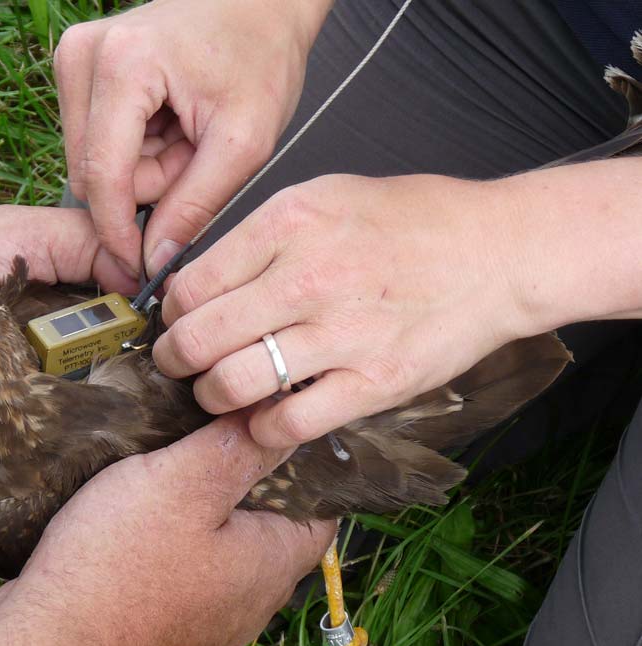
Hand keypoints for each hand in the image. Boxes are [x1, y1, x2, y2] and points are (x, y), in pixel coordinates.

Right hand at [0, 414, 335, 645]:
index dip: (306, 460)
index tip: (276, 422)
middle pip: (272, 525)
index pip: (320, 505)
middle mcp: (252, 601)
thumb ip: (239, 449)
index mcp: (271, 564)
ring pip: (226, 548)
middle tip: (219, 432)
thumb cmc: (116, 565)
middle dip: (250, 478)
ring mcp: (210, 620)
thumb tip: (283, 419)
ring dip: (208, 510)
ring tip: (176, 467)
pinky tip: (143, 519)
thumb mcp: (181, 485)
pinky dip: (177, 541)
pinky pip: (189, 571)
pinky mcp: (169, 626)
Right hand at [54, 0, 332, 276]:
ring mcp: (77, 58)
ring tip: (187, 135)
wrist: (261, 4)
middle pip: (94, 173)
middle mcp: (84, 56)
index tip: (138, 267)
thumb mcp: (244, 142)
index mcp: (123, 65)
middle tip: (196, 155)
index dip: (119, 232)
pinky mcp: (81, 67)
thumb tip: (154, 258)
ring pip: (94, 162)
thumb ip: (196, 204)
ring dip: (144, 168)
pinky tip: (170, 124)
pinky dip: (138, 149)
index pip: (102, 176)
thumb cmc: (260, 54)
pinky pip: (97, 142)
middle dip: (147, 185)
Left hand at [153, 173, 531, 447]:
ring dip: (211, 396)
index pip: (191, 283)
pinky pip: (289, 422)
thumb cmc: (412, 221)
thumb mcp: (326, 197)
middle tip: (178, 363)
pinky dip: (262, 428)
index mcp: (289, 222)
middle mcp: (308, 277)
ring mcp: (342, 334)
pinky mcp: (374, 382)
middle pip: (198, 338)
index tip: (177, 321)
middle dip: (174, 359)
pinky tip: (264, 416)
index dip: (170, 311)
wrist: (496, 252)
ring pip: (232, 384)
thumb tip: (202, 282)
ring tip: (216, 391)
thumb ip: (261, 236)